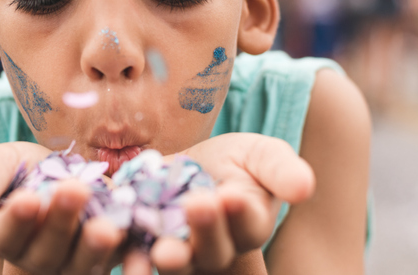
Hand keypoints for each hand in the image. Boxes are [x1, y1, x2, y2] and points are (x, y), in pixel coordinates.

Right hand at [0, 142, 124, 274]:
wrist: (65, 169)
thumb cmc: (22, 167)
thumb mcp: (0, 160)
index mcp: (6, 236)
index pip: (6, 236)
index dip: (17, 221)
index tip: (28, 199)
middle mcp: (38, 257)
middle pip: (46, 253)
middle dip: (60, 224)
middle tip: (74, 191)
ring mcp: (74, 261)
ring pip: (80, 265)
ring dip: (93, 247)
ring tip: (106, 226)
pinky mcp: (110, 255)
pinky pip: (119, 261)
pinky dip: (129, 258)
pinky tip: (133, 235)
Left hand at [130, 133, 314, 274]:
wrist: (196, 163)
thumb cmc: (240, 161)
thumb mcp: (263, 154)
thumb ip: (282, 170)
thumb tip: (305, 186)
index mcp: (249, 225)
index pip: (249, 226)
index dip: (241, 215)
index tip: (232, 195)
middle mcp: (216, 247)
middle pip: (212, 249)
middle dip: (205, 231)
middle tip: (197, 206)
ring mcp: (179, 249)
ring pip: (175, 262)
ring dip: (167, 259)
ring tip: (160, 249)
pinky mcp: (143, 240)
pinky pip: (135, 251)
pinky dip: (126, 250)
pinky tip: (112, 238)